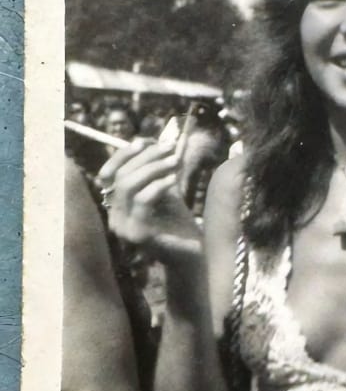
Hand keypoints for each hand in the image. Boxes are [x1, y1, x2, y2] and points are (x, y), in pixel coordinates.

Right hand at [97, 141, 200, 261]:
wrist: (192, 254)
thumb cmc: (178, 222)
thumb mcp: (168, 188)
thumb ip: (164, 166)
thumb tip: (174, 136)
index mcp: (116, 204)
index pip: (108, 173)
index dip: (125, 154)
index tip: (147, 141)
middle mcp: (114, 216)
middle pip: (120, 176)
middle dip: (145, 157)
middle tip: (170, 148)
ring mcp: (123, 227)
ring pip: (127, 186)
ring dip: (153, 168)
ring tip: (176, 162)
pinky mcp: (138, 234)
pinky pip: (142, 200)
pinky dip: (158, 185)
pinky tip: (174, 180)